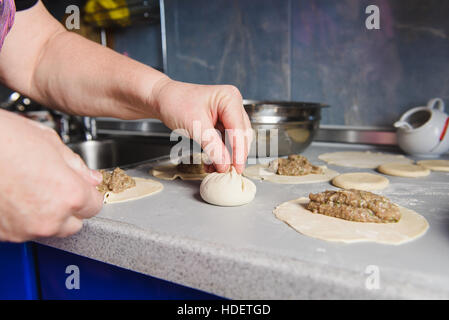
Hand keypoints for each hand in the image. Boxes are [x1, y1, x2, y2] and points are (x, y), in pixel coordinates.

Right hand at [0, 110, 103, 241]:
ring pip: (47, 229)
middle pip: (74, 223)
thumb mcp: (50, 143)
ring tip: (30, 188)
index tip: (83, 187)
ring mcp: (23, 230)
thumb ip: (77, 166)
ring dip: (45, 214)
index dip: (89, 194)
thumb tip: (90, 177)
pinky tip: (14, 197)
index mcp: (69, 195)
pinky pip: (22, 231)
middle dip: (70, 207)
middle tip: (56, 186)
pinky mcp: (2, 234)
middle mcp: (48, 218)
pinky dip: (22, 218)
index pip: (95, 206)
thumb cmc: (2, 139)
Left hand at [151, 78, 252, 173]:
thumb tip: (225, 165)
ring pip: (235, 140)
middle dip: (235, 155)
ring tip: (217, 169)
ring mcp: (229, 113)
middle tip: (230, 172)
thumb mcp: (195, 126)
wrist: (163, 99)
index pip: (238, 130)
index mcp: (230, 99)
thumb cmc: (176, 103)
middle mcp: (233, 104)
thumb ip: (212, 146)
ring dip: (228, 156)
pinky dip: (221, 153)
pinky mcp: (223, 122)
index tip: (237, 169)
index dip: (239, 152)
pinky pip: (227, 140)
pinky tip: (213, 163)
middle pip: (241, 135)